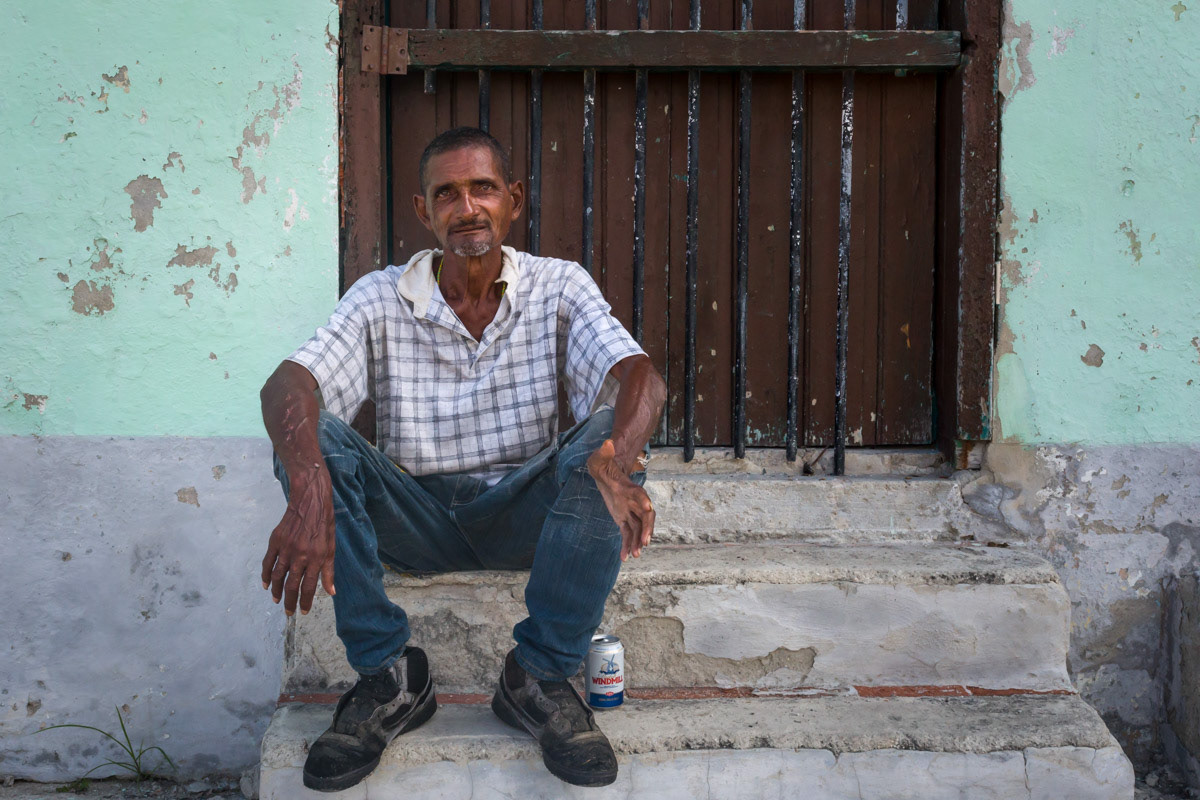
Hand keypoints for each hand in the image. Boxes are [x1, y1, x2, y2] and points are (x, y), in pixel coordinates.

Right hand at [261, 464, 336, 615]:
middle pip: (291, 585)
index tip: (302, 612)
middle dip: (289, 602)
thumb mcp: (331, 548)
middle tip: (288, 612)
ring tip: (277, 600)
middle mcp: (299, 556)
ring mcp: (285, 549)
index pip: (308, 587)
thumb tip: (331, 592)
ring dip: (276, 591)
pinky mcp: (275, 541)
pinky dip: (265, 575)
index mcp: (315, 558)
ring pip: (277, 576)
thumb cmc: (324, 525)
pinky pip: (267, 562)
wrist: (310, 502)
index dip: (304, 602)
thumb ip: (329, 571)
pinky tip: (266, 584)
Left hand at [587, 439, 654, 560]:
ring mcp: (629, 511)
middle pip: (645, 516)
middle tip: (644, 542)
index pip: (639, 495)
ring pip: (638, 528)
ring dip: (637, 542)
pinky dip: (627, 545)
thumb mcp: (600, 458)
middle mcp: (633, 501)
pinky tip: (625, 558)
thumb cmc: (603, 463)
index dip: (644, 501)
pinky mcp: (623, 518)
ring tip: (635, 555)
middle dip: (646, 529)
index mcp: (629, 488)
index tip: (648, 508)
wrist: (606, 472)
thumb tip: (607, 443)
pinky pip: (627, 534)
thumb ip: (604, 453)